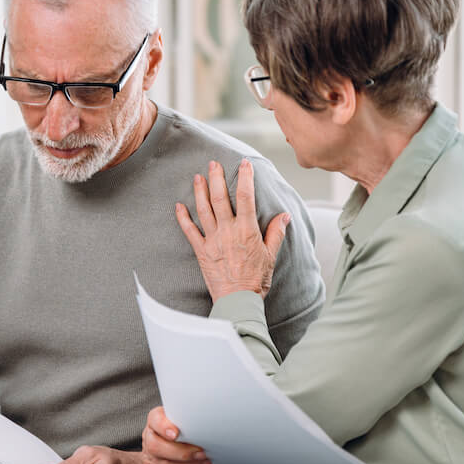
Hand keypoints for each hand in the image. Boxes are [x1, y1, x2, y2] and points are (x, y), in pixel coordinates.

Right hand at [141, 407, 209, 463]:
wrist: (163, 439)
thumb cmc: (178, 425)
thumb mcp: (180, 416)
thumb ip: (186, 418)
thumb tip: (203, 423)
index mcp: (154, 419)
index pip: (155, 420)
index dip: (164, 428)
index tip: (176, 434)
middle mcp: (148, 436)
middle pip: (156, 447)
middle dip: (183, 453)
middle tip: (202, 453)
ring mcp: (147, 455)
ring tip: (204, 462)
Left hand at [175, 158, 289, 300]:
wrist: (238, 300)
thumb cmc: (256, 280)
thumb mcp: (271, 255)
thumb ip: (276, 233)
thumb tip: (285, 215)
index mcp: (247, 230)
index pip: (246, 197)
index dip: (245, 178)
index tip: (245, 164)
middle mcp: (228, 231)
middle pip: (220, 198)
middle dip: (216, 178)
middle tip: (213, 163)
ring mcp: (212, 240)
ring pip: (203, 210)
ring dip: (199, 192)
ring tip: (197, 177)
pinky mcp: (201, 251)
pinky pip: (189, 231)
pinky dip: (182, 218)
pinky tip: (178, 206)